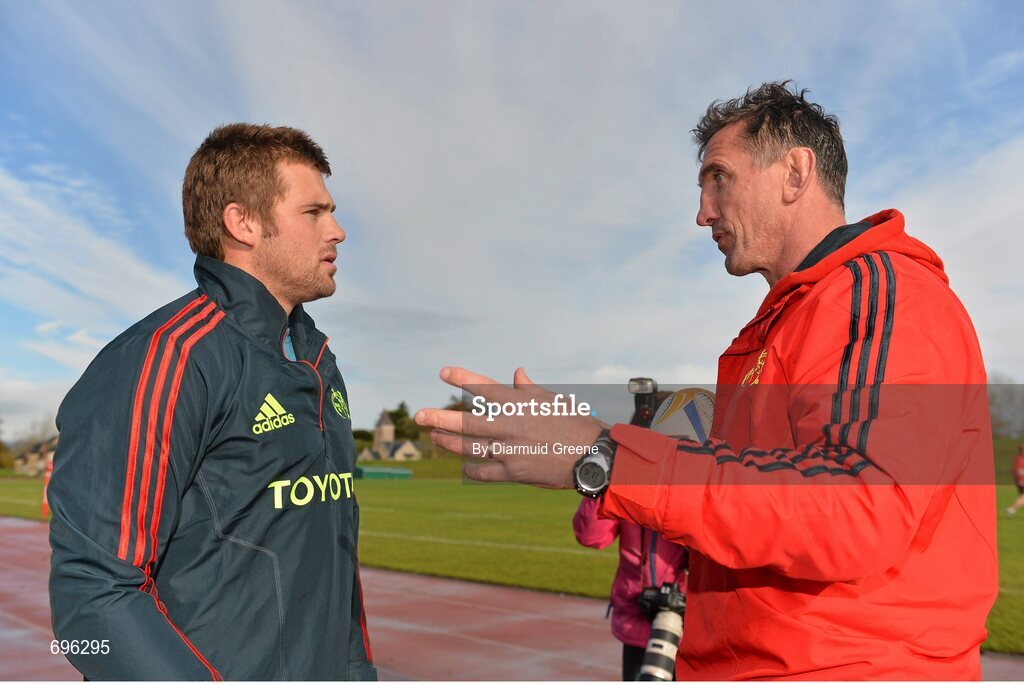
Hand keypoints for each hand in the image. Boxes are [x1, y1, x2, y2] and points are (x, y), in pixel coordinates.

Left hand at [414, 366, 605, 487]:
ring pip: (469, 448)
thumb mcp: (553, 400)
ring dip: (448, 442)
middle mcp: (510, 425)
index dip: (462, 379)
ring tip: (434, 437)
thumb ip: (529, 390)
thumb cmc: (575, 423)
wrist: (593, 456)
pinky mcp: (514, 472)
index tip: (444, 373)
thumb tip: (516, 373)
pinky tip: (463, 465)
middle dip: (439, 417)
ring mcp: (510, 450)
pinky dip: (471, 468)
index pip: (485, 388)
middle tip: (418, 415)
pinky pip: (484, 472)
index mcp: (520, 404)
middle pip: (466, 422)